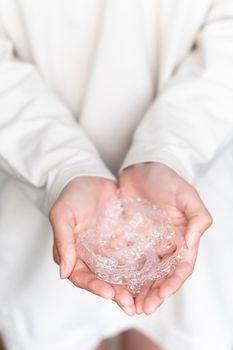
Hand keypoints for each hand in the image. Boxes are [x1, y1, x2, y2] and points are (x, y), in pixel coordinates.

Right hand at [49, 176, 135, 313]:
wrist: (90, 177)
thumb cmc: (72, 195)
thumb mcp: (62, 215)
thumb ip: (63, 241)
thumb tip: (63, 272)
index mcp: (73, 254)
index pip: (82, 277)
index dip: (94, 287)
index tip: (109, 293)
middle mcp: (91, 256)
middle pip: (102, 281)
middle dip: (116, 294)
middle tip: (131, 304)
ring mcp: (107, 251)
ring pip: (119, 275)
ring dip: (130, 288)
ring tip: (144, 299)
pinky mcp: (122, 242)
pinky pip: (131, 258)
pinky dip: (140, 270)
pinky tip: (152, 277)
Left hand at [120, 162, 211, 314]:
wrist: (141, 168)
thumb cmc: (166, 179)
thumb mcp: (186, 194)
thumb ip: (197, 217)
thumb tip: (192, 242)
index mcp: (182, 238)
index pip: (181, 267)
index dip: (173, 283)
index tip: (161, 295)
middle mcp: (166, 245)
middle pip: (162, 276)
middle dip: (154, 294)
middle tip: (142, 308)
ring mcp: (147, 244)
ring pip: (145, 274)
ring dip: (139, 290)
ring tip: (129, 304)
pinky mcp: (130, 240)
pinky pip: (128, 261)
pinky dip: (125, 276)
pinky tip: (116, 286)